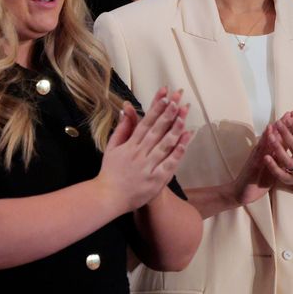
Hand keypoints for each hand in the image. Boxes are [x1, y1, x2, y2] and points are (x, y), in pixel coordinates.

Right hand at [98, 87, 191, 212]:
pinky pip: (168, 165)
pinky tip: (184, 143)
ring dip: (174, 130)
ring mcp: (147, 166)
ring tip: (183, 117)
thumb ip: (121, 129)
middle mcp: (139, 153)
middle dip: (167, 114)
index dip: (156, 109)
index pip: (145, 123)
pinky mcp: (155, 180)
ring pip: (163, 145)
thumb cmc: (110, 172)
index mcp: (129, 145)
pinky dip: (176, 154)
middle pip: (156, 131)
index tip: (165, 97)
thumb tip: (126, 110)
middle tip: (177, 101)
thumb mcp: (112, 148)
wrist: (108, 197)